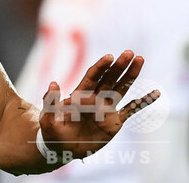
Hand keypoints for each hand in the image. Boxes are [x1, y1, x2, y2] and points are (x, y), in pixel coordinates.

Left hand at [39, 50, 159, 159]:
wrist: (63, 149)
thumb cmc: (52, 133)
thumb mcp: (47, 118)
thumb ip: (51, 101)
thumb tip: (53, 83)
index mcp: (79, 96)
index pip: (92, 77)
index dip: (100, 67)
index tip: (109, 57)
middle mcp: (94, 99)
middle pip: (109, 78)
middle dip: (119, 66)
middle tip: (129, 52)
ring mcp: (106, 109)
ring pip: (121, 88)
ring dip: (130, 75)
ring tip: (140, 59)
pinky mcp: (114, 122)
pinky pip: (131, 110)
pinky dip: (143, 102)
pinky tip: (155, 93)